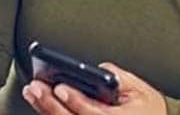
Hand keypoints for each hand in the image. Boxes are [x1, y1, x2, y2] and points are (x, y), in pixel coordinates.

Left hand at [23, 62, 166, 114]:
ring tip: (32, 92)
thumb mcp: (140, 90)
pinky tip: (40, 103)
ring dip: (45, 109)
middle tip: (36, 88)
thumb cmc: (147, 109)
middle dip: (51, 105)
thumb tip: (97, 69)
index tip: (60, 87)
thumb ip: (119, 77)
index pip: (92, 113)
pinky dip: (50, 114)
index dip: (75, 100)